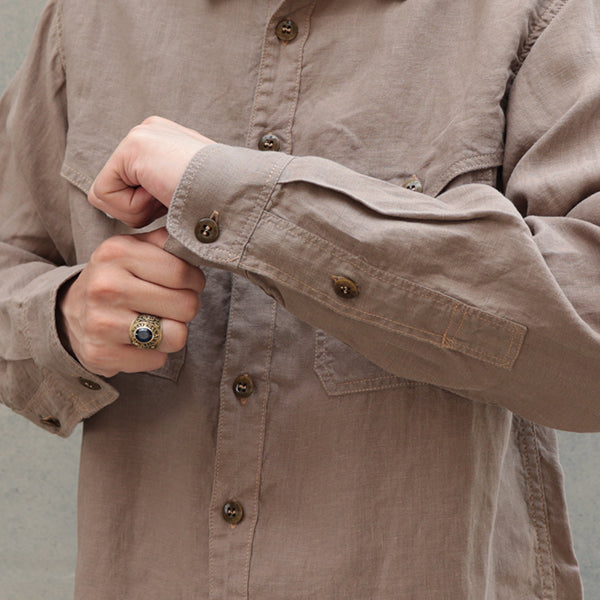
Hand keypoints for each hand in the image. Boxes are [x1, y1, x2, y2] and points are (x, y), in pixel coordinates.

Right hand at [58, 228, 205, 376]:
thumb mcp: (136, 247)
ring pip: (177, 336)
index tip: (187, 283)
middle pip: (187, 305)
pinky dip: (154, 353)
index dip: (195, 280)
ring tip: (155, 322)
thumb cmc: (117, 277)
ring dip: (173, 332)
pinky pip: (158, 359)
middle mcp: (106, 286)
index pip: (183, 271)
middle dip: (186, 307)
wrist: (70, 312)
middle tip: (170, 304)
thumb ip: (168, 240)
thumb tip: (203, 233)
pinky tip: (137, 341)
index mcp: (118, 252)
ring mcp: (101, 323)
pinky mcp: (101, 355)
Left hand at [88, 116, 214, 227]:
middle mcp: (151, 131)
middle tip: (176, 203)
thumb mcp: (193, 198)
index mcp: (166, 142)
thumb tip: (150, 208)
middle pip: (114, 189)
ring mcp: (141, 135)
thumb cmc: (226, 210)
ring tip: (172, 198)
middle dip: (142, 210)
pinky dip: (134, 209)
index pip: (128, 185)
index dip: (149, 209)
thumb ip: (166, 193)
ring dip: (140, 211)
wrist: (240, 199)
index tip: (182, 205)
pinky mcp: (132, 147)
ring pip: (109, 195)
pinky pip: (105, 195)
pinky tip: (164, 195)